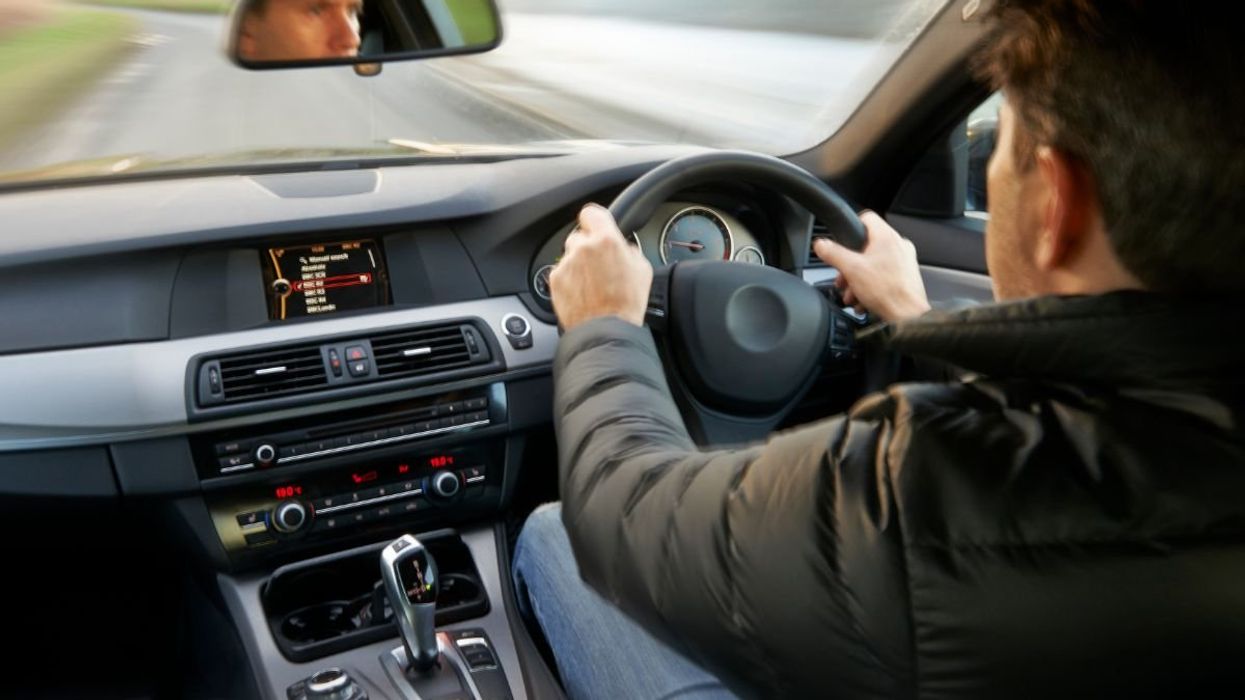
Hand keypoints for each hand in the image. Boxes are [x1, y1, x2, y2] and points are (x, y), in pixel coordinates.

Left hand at [550, 204, 652, 330]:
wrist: (605, 330)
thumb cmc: (626, 304)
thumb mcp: (642, 270)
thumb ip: (628, 250)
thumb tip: (623, 247)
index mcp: (606, 240)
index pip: (590, 213)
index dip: (594, 221)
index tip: (596, 227)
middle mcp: (582, 248)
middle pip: (579, 236)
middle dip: (588, 247)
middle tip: (599, 265)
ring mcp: (566, 264)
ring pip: (570, 256)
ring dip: (578, 265)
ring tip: (592, 285)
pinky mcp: (555, 280)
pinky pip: (562, 273)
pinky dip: (570, 280)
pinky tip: (583, 294)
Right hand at [812, 211, 929, 321]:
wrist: (908, 317)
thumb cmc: (887, 292)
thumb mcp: (851, 269)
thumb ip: (833, 254)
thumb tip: (821, 244)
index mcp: (887, 237)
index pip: (866, 218)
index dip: (851, 228)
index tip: (842, 242)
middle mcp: (899, 246)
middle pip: (866, 246)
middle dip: (850, 265)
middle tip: (844, 278)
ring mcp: (904, 262)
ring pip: (874, 264)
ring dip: (858, 279)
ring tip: (852, 294)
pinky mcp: (906, 277)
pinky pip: (883, 276)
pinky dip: (871, 287)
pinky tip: (863, 300)